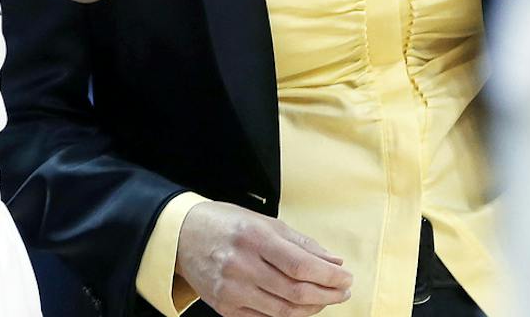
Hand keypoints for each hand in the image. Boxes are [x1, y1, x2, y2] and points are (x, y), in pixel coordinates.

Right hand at [174, 200, 353, 316]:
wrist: (182, 236)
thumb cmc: (228, 224)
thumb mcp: (264, 222)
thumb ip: (301, 243)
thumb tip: (335, 262)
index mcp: (254, 237)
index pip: (301, 265)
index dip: (330, 276)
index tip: (346, 278)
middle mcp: (241, 265)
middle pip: (296, 292)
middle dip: (328, 294)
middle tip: (343, 291)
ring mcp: (231, 289)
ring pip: (284, 311)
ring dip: (313, 307)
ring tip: (326, 298)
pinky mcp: (225, 307)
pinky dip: (289, 314)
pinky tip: (301, 305)